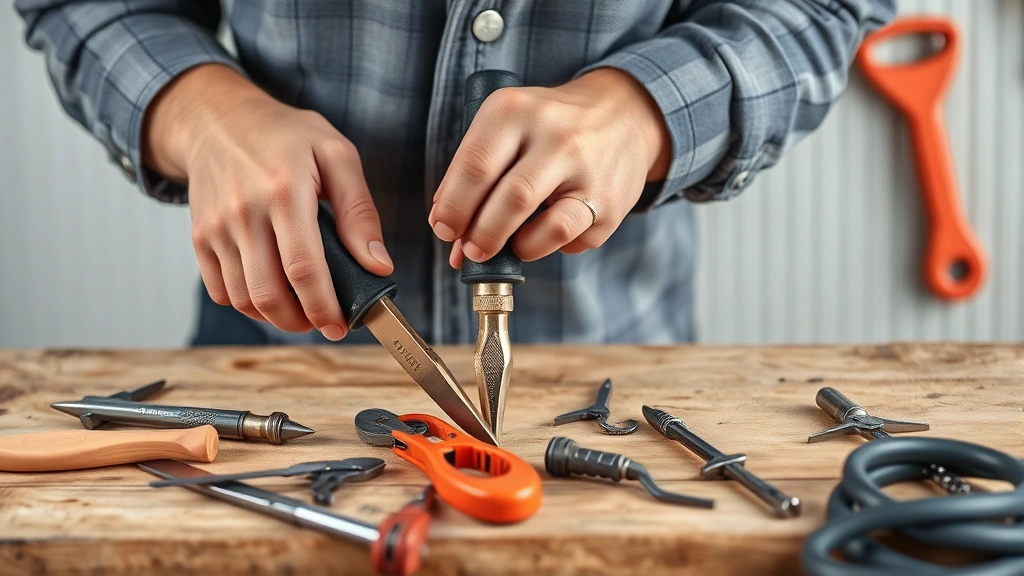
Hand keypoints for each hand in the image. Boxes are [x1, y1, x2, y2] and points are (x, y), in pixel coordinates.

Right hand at [143, 64, 392, 339]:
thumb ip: (359, 211)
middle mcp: (244, 212)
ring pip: (244, 298)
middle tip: (324, 322)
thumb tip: (378, 264)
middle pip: (268, 293)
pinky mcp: (199, 236)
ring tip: (301, 310)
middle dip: (301, 322)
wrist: (219, 119)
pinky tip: (271, 292)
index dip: (323, 306)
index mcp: (285, 191)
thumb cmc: (286, 136)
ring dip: (275, 317)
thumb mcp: (337, 156)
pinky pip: (221, 290)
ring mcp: (216, 226)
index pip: (303, 268)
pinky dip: (247, 303)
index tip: (341, 326)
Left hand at [428, 68, 670, 266]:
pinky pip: (570, 240)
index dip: (453, 207)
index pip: (475, 166)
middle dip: (479, 236)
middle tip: (470, 250)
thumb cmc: (549, 125)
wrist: (624, 113)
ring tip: (509, 245)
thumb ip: (474, 169)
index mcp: (517, 110)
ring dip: (516, 248)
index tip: (444, 229)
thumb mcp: (507, 124)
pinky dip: (549, 247)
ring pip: (545, 229)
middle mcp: (556, 136)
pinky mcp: (611, 203)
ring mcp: (588, 171)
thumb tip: (445, 225)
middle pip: (508, 200)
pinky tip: (544, 234)